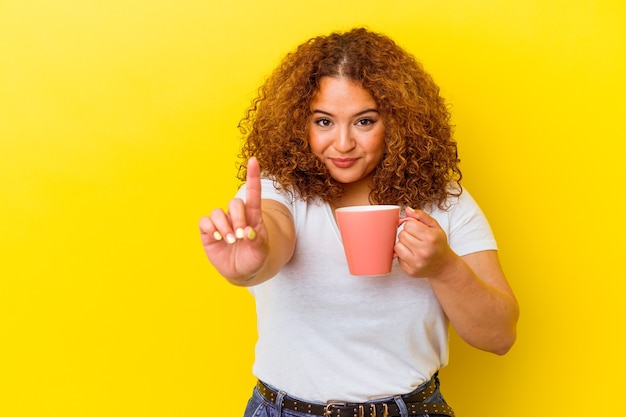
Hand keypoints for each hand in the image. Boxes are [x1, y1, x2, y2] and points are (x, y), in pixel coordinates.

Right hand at [198, 157, 268, 281]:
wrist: (242, 272)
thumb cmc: (255, 258)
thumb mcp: (262, 252)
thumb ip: (258, 241)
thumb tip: (247, 231)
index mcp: (253, 216)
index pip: (253, 193)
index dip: (253, 177)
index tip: (254, 160)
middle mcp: (236, 216)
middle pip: (234, 203)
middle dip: (237, 218)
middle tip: (240, 236)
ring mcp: (222, 222)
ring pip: (217, 212)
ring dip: (224, 226)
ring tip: (230, 240)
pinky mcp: (208, 231)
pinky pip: (205, 221)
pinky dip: (210, 228)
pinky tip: (218, 238)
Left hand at [395, 208, 455, 277]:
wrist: (444, 266)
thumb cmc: (438, 244)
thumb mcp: (434, 227)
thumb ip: (421, 216)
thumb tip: (407, 210)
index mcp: (431, 238)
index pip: (408, 224)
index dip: (411, 225)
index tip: (417, 229)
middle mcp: (424, 251)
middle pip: (401, 235)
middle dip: (407, 234)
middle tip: (415, 238)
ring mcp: (417, 263)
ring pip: (397, 246)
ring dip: (402, 244)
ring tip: (412, 246)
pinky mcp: (410, 271)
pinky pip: (398, 257)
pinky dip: (402, 255)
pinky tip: (412, 255)